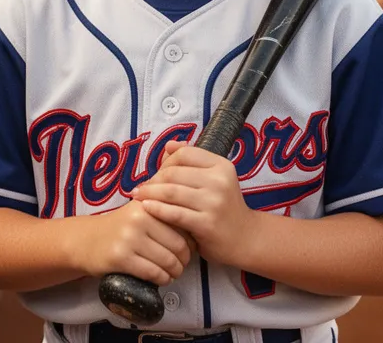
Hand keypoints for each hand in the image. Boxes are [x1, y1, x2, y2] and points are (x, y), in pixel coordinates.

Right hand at [69, 199, 192, 286]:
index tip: (189, 250)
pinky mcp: (120, 258)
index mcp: (148, 204)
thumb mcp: (141, 210)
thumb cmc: (121, 227)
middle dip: (184, 260)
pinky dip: (161, 279)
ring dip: (175, 272)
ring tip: (173, 273)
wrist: (86, 240)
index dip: (191, 241)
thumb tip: (196, 219)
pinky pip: (152, 272)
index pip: (183, 225)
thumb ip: (164, 209)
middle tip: (182, 265)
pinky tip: (161, 278)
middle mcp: (139, 218)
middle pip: (178, 245)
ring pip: (167, 260)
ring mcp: (129, 237)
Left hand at [132, 142, 254, 266]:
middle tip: (140, 187)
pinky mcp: (206, 224)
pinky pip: (174, 213)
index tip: (155, 173)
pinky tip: (146, 208)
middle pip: (174, 173)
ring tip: (137, 196)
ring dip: (149, 193)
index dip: (165, 162)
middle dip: (153, 180)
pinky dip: (156, 209)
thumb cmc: (224, 207)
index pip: (184, 154)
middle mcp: (220, 181)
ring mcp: (214, 202)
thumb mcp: (214, 179)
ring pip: (171, 192)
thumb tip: (169, 144)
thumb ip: (192, 161)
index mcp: (221, 166)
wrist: (244, 239)